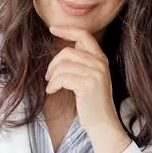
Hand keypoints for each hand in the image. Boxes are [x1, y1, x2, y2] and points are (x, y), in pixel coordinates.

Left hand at [46, 25, 131, 152]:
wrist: (102, 124)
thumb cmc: (91, 102)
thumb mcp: (89, 77)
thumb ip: (82, 62)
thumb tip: (65, 49)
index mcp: (101, 58)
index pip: (84, 35)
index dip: (67, 29)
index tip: (52, 28)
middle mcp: (100, 63)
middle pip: (67, 51)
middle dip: (53, 64)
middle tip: (49, 77)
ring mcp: (95, 73)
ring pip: (63, 65)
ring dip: (52, 77)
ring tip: (51, 86)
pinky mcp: (88, 85)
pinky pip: (62, 77)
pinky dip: (53, 85)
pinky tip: (52, 91)